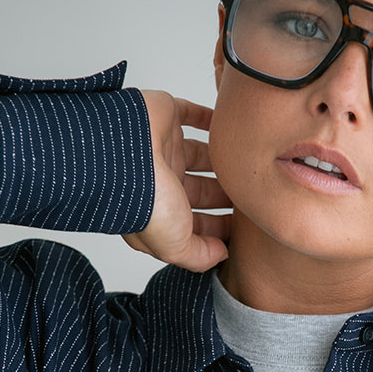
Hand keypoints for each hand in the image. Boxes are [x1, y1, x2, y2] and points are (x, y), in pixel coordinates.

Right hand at [123, 92, 232, 271]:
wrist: (124, 152)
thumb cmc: (144, 201)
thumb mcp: (175, 246)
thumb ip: (199, 256)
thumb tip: (221, 254)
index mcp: (159, 211)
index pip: (193, 224)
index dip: (215, 229)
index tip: (238, 230)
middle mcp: (160, 180)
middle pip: (199, 190)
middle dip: (222, 196)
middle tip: (249, 197)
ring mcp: (162, 148)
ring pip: (198, 155)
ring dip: (220, 162)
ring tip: (245, 168)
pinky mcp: (165, 116)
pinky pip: (191, 114)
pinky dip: (208, 119)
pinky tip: (229, 130)